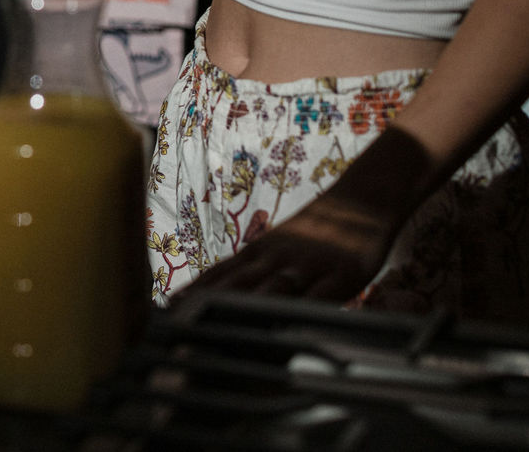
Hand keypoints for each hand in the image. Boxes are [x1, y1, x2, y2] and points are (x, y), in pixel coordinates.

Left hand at [182, 124, 430, 304]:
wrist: (362, 199)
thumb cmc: (318, 228)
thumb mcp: (278, 244)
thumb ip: (253, 270)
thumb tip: (218, 293)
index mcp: (259, 251)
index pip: (219, 275)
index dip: (193, 294)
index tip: (166, 311)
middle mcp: (276, 258)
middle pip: (237, 285)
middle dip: (210, 306)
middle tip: (183, 324)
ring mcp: (307, 266)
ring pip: (272, 290)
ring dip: (246, 309)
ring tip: (222, 329)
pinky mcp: (341, 276)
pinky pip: (320, 297)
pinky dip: (302, 311)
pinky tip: (289, 326)